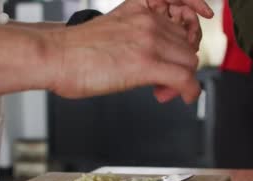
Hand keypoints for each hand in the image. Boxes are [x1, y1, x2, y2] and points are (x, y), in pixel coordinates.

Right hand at [42, 6, 200, 103]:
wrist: (55, 56)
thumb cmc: (75, 49)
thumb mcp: (115, 30)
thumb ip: (140, 36)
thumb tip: (158, 58)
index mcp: (140, 10)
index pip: (182, 12)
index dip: (191, 23)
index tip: (198, 26)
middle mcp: (149, 22)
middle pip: (187, 44)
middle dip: (180, 63)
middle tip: (164, 79)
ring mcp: (149, 41)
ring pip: (189, 61)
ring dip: (181, 79)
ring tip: (160, 89)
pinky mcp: (147, 64)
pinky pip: (185, 78)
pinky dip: (190, 91)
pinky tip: (183, 97)